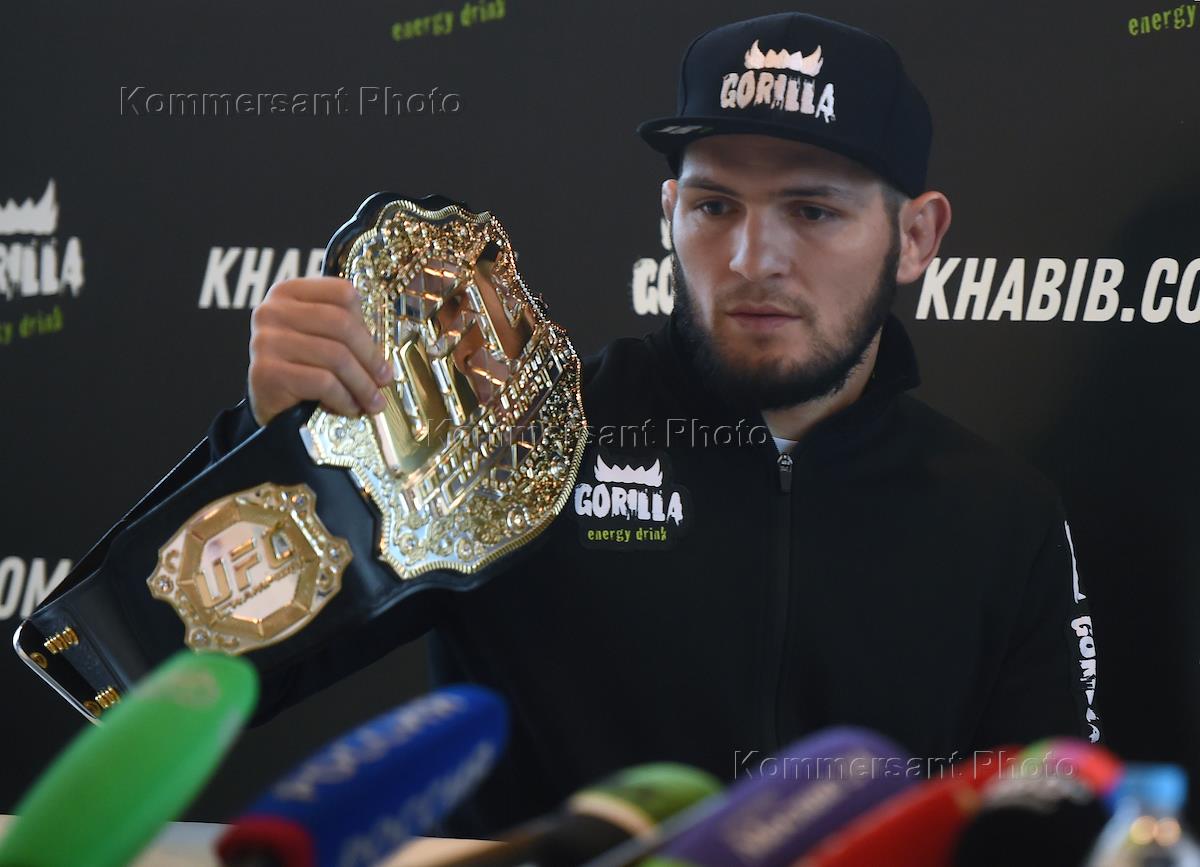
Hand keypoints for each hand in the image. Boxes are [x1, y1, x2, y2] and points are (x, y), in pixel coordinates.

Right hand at [247, 277, 391, 426]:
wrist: (265, 405)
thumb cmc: (299, 368)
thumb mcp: (319, 340)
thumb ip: (345, 332)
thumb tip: (383, 360)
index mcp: (289, 292)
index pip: (342, 293)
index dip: (367, 323)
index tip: (380, 349)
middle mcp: (273, 310)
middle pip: (341, 324)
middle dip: (371, 357)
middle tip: (385, 379)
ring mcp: (267, 340)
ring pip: (335, 356)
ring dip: (362, 384)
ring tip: (373, 401)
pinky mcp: (267, 372)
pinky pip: (322, 382)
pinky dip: (344, 398)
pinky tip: (350, 408)